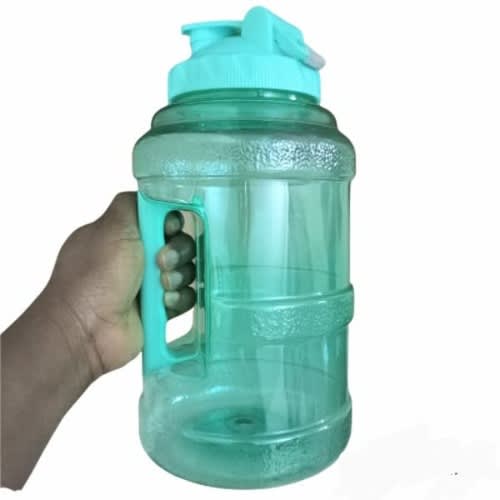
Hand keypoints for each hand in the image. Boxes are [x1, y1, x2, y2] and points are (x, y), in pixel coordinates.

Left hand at [46, 192, 195, 377]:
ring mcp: (151, 284)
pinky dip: (179, 298)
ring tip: (162, 287)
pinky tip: (164, 303)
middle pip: (180, 244)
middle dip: (179, 251)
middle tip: (162, 262)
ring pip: (187, 270)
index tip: (168, 229)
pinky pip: (187, 297)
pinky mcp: (161, 308)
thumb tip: (152, 196)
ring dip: (179, 276)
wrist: (87, 329)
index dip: (172, 223)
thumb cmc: (96, 275)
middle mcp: (139, 257)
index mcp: (125, 235)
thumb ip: (132, 205)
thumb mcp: (111, 227)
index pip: (163, 220)